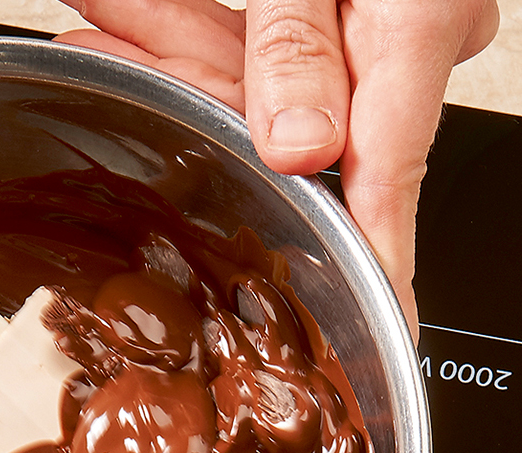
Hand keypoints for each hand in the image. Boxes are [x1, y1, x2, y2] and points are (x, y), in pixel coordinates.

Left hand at [59, 0, 499, 331]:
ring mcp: (374, 22)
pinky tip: (123, 10)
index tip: (365, 349)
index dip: (375, 277)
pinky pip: (264, 50)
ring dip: (178, 57)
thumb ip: (297, 41)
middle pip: (301, 131)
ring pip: (265, 87)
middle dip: (200, 105)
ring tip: (104, 10)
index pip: (391, 185)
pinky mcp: (340, 10)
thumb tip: (301, 147)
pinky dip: (191, 34)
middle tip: (111, 32)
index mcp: (417, 20)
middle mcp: (408, 33)